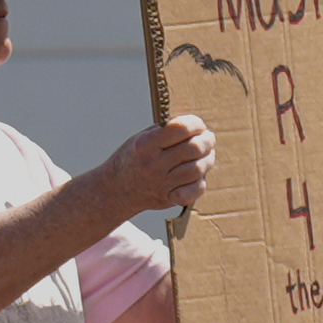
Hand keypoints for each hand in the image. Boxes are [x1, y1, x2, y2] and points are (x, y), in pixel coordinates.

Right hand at [100, 116, 219, 221]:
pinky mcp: (169, 198)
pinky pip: (197, 189)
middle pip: (195, 148)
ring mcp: (162, 183)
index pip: (180, 128)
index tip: (198, 126)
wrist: (114, 190)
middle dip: (207, 141)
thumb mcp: (140, 138)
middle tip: (207, 139)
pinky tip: (196, 175)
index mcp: (144, 145)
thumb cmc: (131, 160)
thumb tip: (196, 128)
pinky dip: (200, 180)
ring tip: (205, 155)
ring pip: (199, 168)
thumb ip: (166, 131)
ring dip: (208, 159)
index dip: (195, 124)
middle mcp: (153, 164)